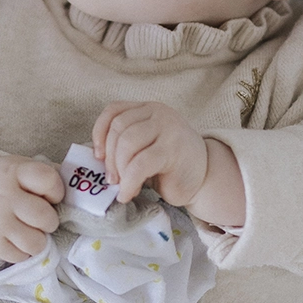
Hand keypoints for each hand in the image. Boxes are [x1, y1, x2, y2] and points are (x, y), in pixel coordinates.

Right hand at [0, 156, 63, 262]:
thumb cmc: (7, 183)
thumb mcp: (23, 169)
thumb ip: (50, 176)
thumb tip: (82, 189)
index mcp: (16, 171)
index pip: (49, 180)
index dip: (56, 191)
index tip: (50, 196)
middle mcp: (4, 195)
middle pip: (45, 217)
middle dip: (49, 220)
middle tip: (40, 217)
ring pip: (36, 243)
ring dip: (39, 240)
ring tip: (30, 230)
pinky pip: (21, 257)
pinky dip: (24, 251)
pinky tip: (16, 238)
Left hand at [92, 101, 206, 205]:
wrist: (206, 177)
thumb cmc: (170, 164)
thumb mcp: (146, 145)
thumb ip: (126, 143)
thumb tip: (97, 157)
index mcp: (148, 108)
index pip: (114, 110)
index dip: (99, 132)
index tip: (97, 156)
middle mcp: (158, 113)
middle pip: (119, 128)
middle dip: (110, 157)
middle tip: (112, 179)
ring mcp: (167, 129)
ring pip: (127, 143)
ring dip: (119, 169)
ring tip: (122, 186)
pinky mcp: (173, 150)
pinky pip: (140, 164)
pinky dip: (129, 182)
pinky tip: (128, 193)